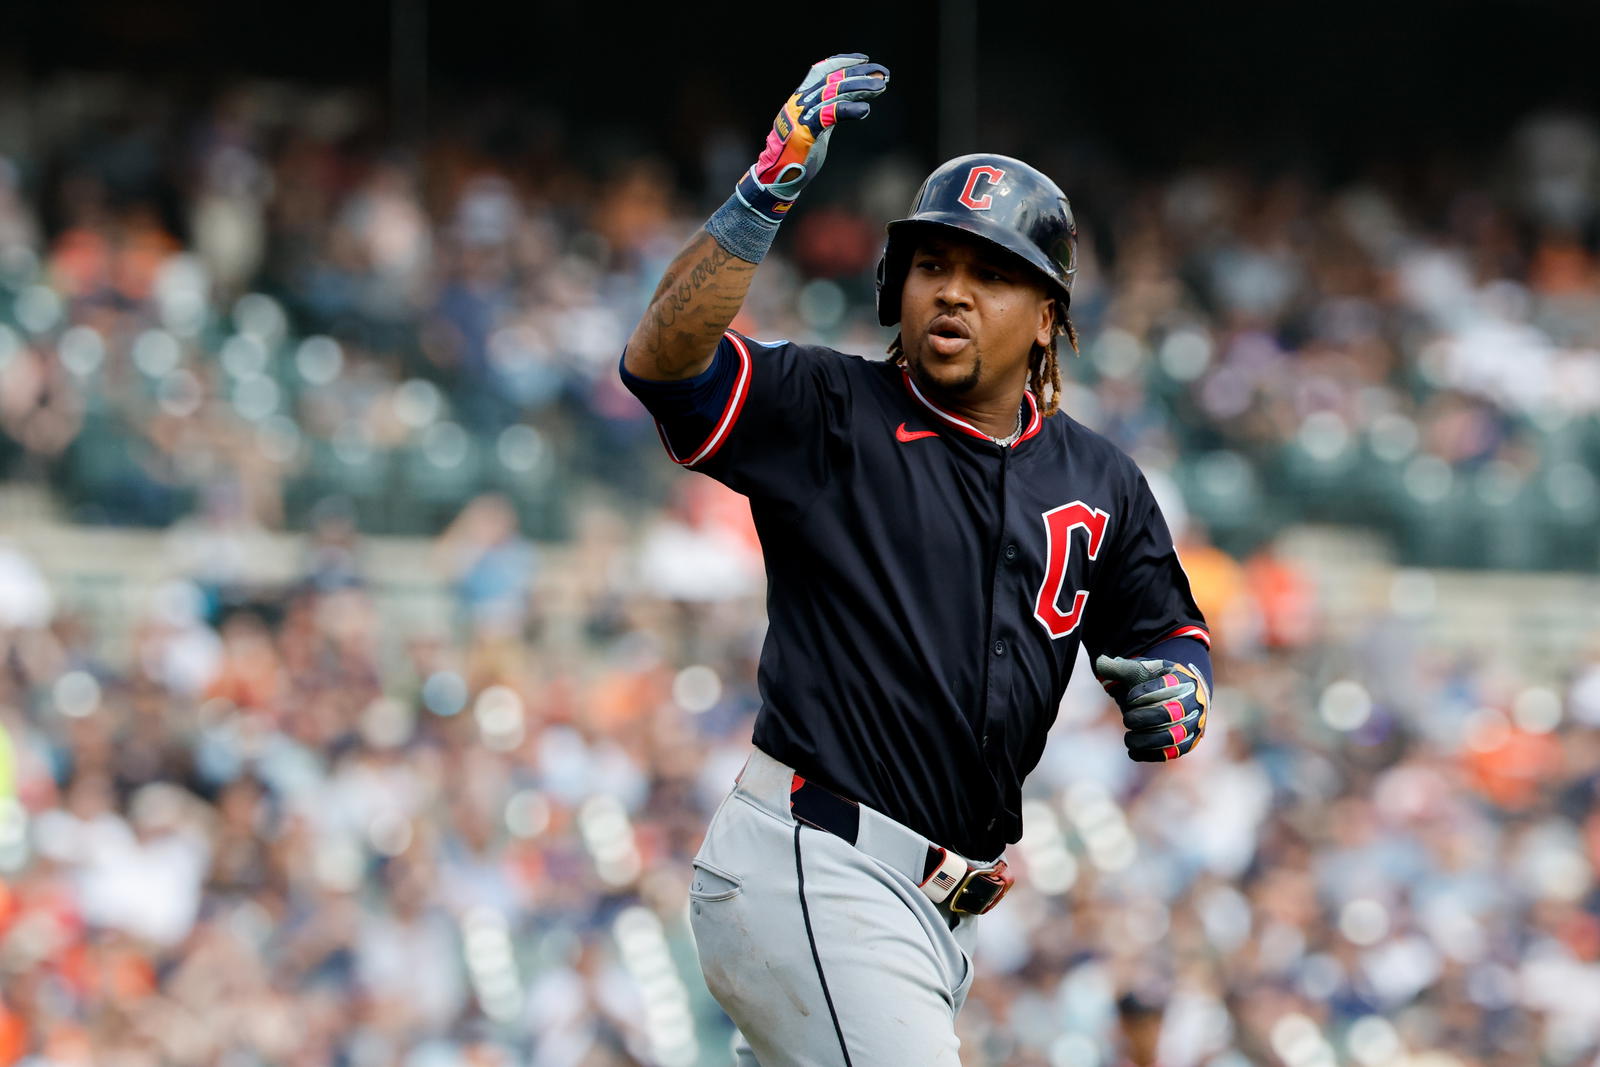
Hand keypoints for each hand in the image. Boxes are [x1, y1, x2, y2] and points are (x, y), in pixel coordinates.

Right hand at [734, 53, 889, 223]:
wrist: (776, 177)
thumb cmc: (797, 154)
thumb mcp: (813, 127)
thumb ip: (826, 112)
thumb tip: (849, 102)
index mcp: (800, 98)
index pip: (821, 70)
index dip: (843, 61)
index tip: (864, 59)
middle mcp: (800, 102)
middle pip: (833, 79)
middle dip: (860, 73)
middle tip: (883, 74)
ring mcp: (802, 115)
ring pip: (834, 92)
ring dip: (860, 87)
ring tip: (880, 86)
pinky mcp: (806, 131)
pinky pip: (830, 115)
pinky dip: (849, 109)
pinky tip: (864, 109)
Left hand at [1094, 655, 1208, 762]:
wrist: (1179, 697)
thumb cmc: (1157, 682)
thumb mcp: (1143, 670)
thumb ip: (1121, 668)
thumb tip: (1099, 663)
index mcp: (1183, 680)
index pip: (1168, 685)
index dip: (1147, 692)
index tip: (1129, 697)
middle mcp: (1193, 703)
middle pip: (1171, 713)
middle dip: (1145, 718)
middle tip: (1127, 719)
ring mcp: (1192, 725)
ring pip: (1173, 737)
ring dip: (1147, 740)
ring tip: (1128, 739)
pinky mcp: (1188, 743)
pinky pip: (1172, 753)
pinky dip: (1151, 754)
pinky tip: (1132, 752)